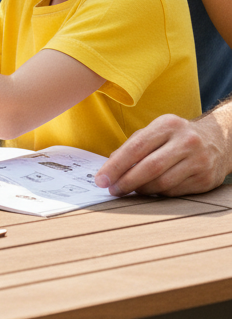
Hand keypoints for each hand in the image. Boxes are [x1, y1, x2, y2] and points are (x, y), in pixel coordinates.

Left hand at [95, 111, 231, 196]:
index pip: (136, 147)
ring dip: (141, 189)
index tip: (101, 179)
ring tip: (130, 189)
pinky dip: (158, 193)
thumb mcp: (155, 132)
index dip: (116, 166)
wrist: (218, 141)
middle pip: (149, 167)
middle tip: (112, 190)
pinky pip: (175, 192)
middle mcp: (186, 141)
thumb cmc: (175, 137)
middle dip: (126, 181)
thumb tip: (109, 167)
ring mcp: (199, 160)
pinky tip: (151, 190)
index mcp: (167, 125)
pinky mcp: (206, 179)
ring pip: (162, 183)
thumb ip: (132, 146)